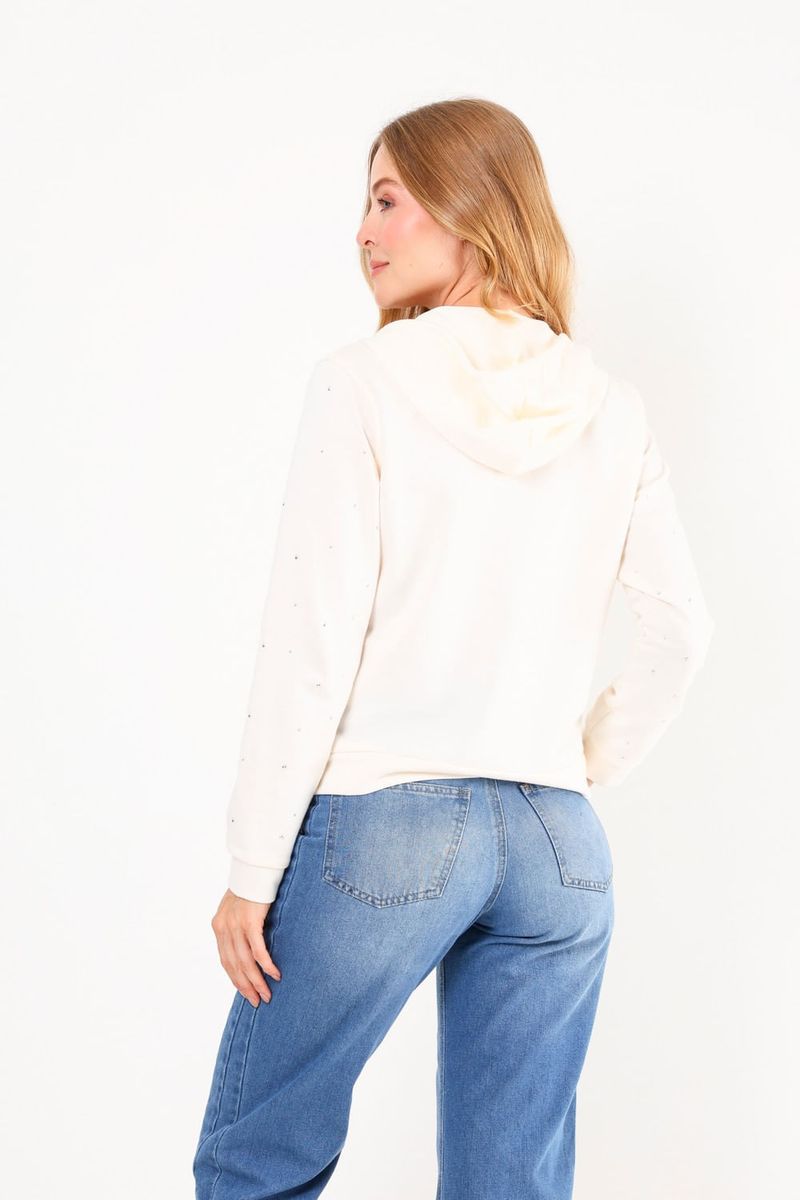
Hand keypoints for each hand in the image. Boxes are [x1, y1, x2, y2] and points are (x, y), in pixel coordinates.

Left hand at [211, 889, 281, 1007]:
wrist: (256, 869)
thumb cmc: (251, 888)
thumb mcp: (238, 909)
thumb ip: (238, 928)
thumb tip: (248, 948)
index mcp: (219, 926)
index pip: (226, 960)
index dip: (236, 979)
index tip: (246, 993)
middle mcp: (224, 928)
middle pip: (234, 966)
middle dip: (246, 986)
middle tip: (257, 1001)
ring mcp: (236, 925)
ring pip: (245, 962)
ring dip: (257, 981)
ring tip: (267, 993)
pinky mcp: (250, 922)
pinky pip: (257, 950)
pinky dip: (266, 965)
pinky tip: (274, 974)